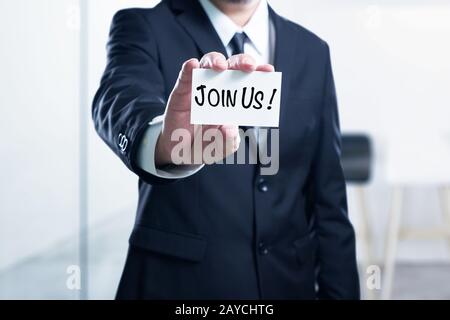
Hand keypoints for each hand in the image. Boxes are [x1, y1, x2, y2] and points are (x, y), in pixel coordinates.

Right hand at [155, 52, 274, 165]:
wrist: (180, 151)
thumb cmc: (206, 144)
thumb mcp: (220, 149)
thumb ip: (228, 141)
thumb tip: (230, 129)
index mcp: (235, 100)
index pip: (249, 80)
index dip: (259, 72)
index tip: (268, 70)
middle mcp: (219, 88)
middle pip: (232, 66)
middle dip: (241, 62)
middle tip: (247, 67)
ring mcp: (200, 87)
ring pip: (209, 64)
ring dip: (215, 61)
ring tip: (219, 67)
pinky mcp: (181, 90)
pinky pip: (185, 76)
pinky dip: (189, 69)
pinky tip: (192, 65)